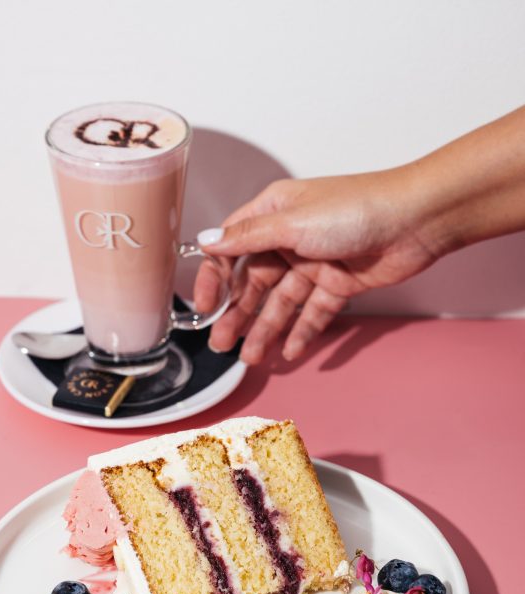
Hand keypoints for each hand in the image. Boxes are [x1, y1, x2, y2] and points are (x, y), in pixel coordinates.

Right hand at [195, 170, 441, 363]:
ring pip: (281, 302)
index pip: (232, 249)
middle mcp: (289, 239)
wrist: (415, 221)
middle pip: (254, 282)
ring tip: (251, 357)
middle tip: (221, 343)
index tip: (204, 305)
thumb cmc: (356, 208)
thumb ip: (247, 239)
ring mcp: (313, 263)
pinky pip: (313, 313)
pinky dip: (302, 332)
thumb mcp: (291, 223)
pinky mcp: (337, 284)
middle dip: (237, 314)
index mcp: (272, 215)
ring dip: (266, 329)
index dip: (214, 277)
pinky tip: (290, 352)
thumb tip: (208, 242)